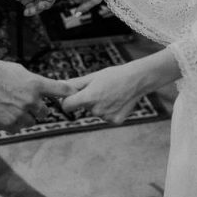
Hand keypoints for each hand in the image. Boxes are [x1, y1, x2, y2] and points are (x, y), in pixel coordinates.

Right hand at [0, 60, 77, 131]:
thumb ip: (36, 82)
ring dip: (26, 117)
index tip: (74, 94)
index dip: (69, 92)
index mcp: (36, 85)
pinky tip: (5, 113)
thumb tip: (46, 89)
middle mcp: (32, 100)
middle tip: (27, 103)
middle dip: (38, 109)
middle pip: (46, 112)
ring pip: (32, 122)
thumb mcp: (21, 72)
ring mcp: (21, 114)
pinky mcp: (10, 124)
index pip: (61, 90)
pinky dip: (14, 123)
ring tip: (12, 107)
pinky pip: (18, 128)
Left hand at [61, 49, 180, 123]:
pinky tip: (118, 101)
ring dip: (99, 105)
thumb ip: (74, 84)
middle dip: (87, 100)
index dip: (67, 101)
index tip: (72, 96)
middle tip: (100, 89)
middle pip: (83, 108)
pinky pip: (106, 116)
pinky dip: (110, 110)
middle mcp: (96, 110)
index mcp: (88, 97)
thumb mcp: (92, 76)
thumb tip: (59, 86)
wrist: (137, 79)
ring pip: (95, 112)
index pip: (66, 106)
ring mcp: (106, 117)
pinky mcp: (115, 121)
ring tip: (111, 93)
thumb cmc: (113, 75)